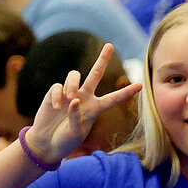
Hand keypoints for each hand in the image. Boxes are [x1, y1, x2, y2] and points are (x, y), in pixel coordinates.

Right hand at [23, 44, 143, 165]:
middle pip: (96, 73)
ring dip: (73, 84)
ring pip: (75, 75)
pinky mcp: (55, 94)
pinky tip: (56, 108)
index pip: (114, 98)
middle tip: (109, 45)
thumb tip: (74, 100)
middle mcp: (85, 97)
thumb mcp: (76, 132)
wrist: (46, 142)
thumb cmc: (66, 140)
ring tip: (71, 98)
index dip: (126, 92)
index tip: (141, 85)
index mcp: (96, 108)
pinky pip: (57, 86)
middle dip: (102, 59)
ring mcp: (69, 94)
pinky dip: (57, 96)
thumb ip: (76, 117)